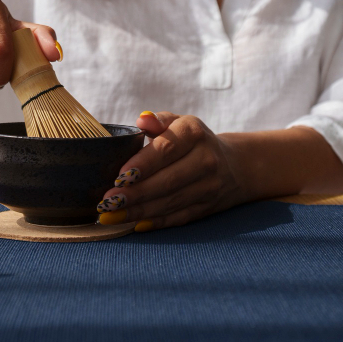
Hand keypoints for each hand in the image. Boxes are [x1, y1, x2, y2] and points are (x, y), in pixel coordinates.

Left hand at [96, 111, 251, 231]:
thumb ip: (158, 121)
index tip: (119, 176)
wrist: (234, 165)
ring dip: (139, 211)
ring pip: (170, 203)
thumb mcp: (179, 123)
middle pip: (168, 180)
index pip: (166, 149)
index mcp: (194, 133)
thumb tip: (142, 119)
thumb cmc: (193, 141)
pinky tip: (133, 224)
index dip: (142, 164)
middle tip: (108, 201)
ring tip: (112, 215)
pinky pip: (178, 218)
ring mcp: (209, 187)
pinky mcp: (206, 208)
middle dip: (135, 193)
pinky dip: (155, 222)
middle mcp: (206, 160)